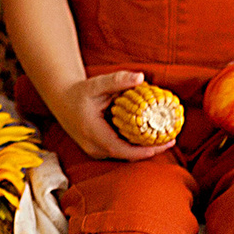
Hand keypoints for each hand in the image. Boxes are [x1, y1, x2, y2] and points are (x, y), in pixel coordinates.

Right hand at [49, 68, 179, 162]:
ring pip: (124, 156)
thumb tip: (141, 77)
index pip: (122, 149)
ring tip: (165, 138)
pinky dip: (136, 147)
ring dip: (144, 149)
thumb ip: (118, 80)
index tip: (164, 143)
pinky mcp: (98, 150)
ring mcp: (95, 151)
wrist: (62, 101)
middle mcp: (93, 147)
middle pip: (127, 156)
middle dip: (150, 150)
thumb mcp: (97, 84)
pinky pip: (120, 152)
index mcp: (93, 133)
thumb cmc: (80, 92)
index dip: (144, 150)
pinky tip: (150, 137)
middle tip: (172, 139)